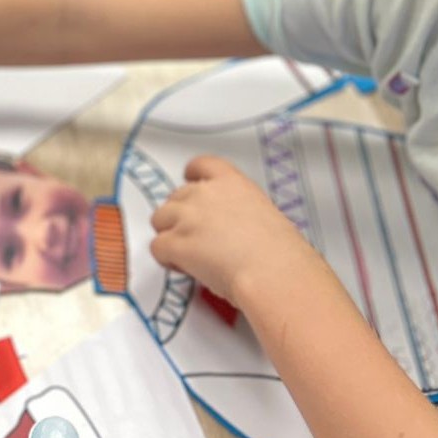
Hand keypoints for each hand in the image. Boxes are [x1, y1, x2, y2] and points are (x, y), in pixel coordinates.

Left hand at [149, 155, 311, 303]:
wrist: (274, 272)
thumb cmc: (280, 253)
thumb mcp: (263, 216)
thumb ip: (237, 211)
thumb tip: (229, 229)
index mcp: (232, 183)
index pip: (201, 165)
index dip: (192, 175)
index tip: (190, 181)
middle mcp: (205, 194)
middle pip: (175, 197)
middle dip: (181, 216)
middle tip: (196, 238)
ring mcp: (188, 217)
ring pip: (159, 220)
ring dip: (170, 235)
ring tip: (188, 256)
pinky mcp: (176, 243)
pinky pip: (157, 247)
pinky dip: (166, 259)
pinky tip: (184, 268)